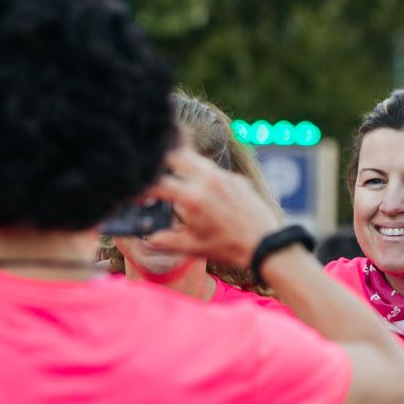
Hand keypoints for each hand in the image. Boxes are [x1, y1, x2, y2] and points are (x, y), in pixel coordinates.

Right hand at [151, 148, 284, 271]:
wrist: (266, 244)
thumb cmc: (229, 248)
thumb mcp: (193, 248)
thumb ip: (166, 241)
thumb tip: (149, 237)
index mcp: (193, 198)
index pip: (158, 183)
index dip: (142, 188)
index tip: (138, 194)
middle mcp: (207, 181)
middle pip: (175, 155)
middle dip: (160, 162)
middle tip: (153, 172)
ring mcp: (224, 177)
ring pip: (195, 159)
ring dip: (182, 165)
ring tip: (174, 175)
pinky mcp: (237, 179)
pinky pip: (214, 170)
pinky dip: (203, 176)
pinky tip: (203, 190)